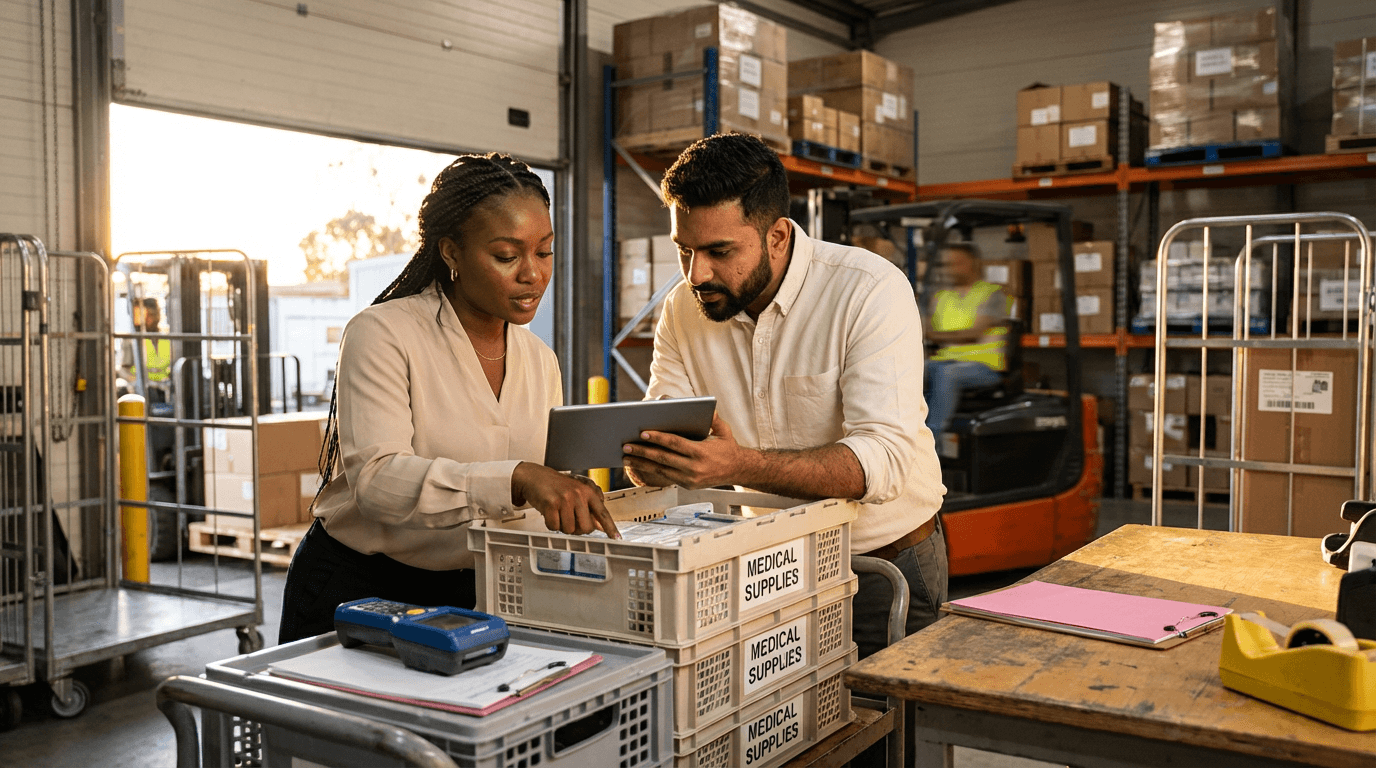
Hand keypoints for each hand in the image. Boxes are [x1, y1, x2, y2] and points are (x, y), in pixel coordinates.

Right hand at [511, 463, 620, 538]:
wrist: (535, 477)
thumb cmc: (557, 486)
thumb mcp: (577, 492)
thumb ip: (590, 508)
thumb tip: (600, 526)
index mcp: (588, 492)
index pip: (602, 513)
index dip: (610, 527)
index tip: (616, 538)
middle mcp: (578, 494)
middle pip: (586, 528)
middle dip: (578, 528)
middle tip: (570, 519)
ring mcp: (565, 499)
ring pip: (569, 529)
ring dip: (562, 526)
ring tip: (559, 513)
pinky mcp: (551, 504)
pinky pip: (554, 527)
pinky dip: (551, 524)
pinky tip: (550, 513)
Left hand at [621, 412, 748, 489]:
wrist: (738, 470)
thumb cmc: (728, 448)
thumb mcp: (724, 430)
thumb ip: (713, 418)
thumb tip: (703, 406)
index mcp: (702, 452)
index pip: (675, 444)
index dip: (658, 438)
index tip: (643, 433)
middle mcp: (694, 468)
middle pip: (663, 458)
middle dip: (643, 451)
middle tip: (626, 445)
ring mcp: (690, 479)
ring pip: (660, 470)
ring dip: (641, 463)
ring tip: (626, 456)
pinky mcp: (687, 485)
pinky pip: (665, 476)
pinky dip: (651, 470)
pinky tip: (639, 464)